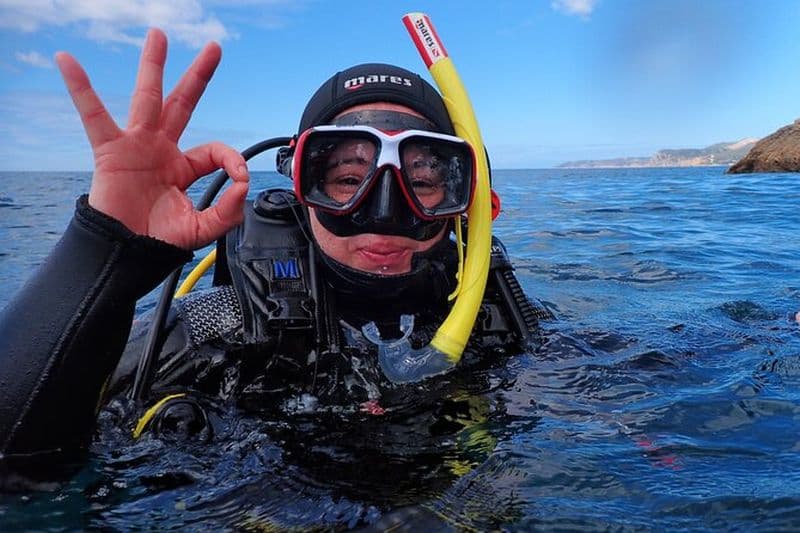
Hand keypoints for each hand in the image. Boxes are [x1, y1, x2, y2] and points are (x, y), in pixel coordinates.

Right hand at [55, 28, 248, 249]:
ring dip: (153, 65)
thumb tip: (243, 185)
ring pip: (146, 98)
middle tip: (214, 47)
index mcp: (182, 166)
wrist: (127, 253)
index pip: (214, 150)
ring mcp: (136, 146)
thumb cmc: (158, 240)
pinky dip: (80, 88)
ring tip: (159, 35)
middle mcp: (160, 149)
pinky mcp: (110, 151)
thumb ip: (227, 210)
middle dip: (198, 76)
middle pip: (182, 104)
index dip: (232, 160)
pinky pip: (93, 115)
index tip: (240, 177)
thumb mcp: (202, 228)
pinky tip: (67, 60)